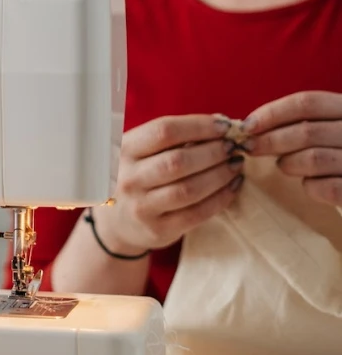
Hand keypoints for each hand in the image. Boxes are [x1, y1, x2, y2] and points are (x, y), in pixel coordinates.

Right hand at [94, 114, 244, 253]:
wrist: (118, 223)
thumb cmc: (139, 177)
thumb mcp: (142, 153)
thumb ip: (175, 139)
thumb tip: (221, 125)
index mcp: (124, 151)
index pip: (164, 131)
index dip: (199, 126)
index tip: (224, 126)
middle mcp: (128, 179)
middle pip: (178, 161)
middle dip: (214, 152)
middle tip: (233, 147)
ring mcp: (141, 207)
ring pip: (190, 189)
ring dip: (221, 175)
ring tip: (236, 165)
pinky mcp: (158, 229)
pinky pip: (197, 213)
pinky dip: (221, 198)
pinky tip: (233, 186)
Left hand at [243, 91, 341, 206]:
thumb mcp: (331, 126)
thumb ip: (305, 121)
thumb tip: (252, 127)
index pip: (307, 102)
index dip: (272, 113)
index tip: (246, 126)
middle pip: (306, 131)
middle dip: (270, 141)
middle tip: (250, 148)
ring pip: (313, 159)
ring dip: (288, 163)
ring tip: (284, 165)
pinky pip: (327, 188)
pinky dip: (311, 187)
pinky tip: (309, 184)